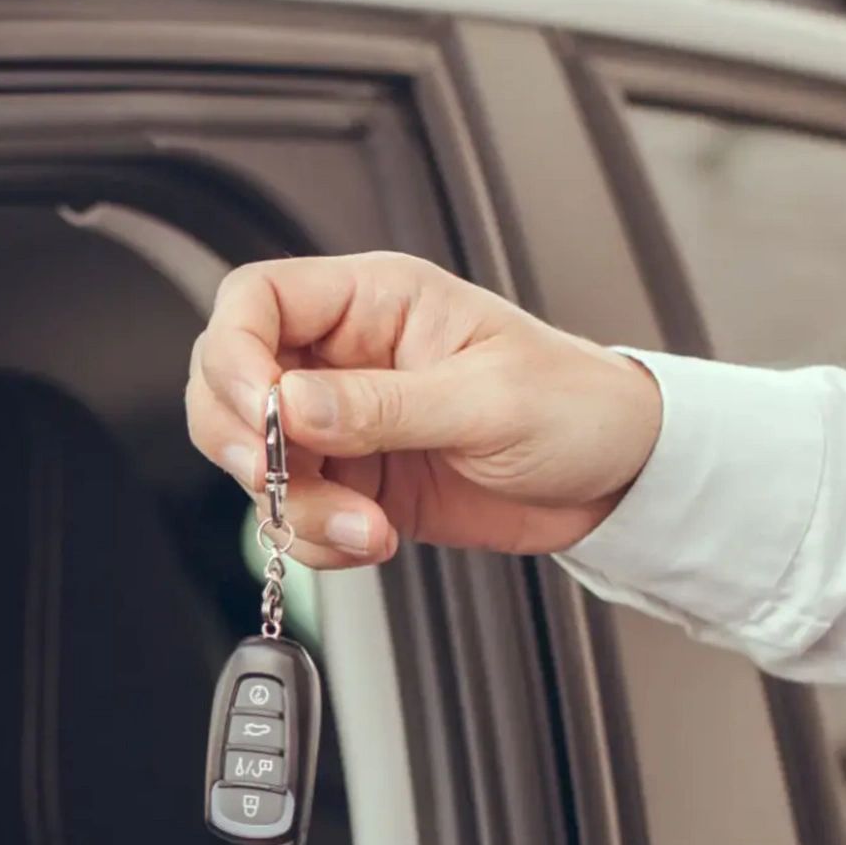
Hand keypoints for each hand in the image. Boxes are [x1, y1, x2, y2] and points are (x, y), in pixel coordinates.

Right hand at [186, 251, 666, 565]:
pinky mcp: (349, 485)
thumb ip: (381, 404)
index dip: (233, 353)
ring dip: (295, 509)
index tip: (256, 411)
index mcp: (373, 302)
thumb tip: (289, 404)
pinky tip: (374, 541)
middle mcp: (342, 358)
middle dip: (245, 445)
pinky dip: (317, 542)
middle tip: (285, 480)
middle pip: (227, 385)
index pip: (255, 302)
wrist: (618, 481)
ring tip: (366, 529)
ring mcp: (340, 425)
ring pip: (253, 463)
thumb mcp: (486, 400)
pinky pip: (292, 516)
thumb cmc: (577, 407)